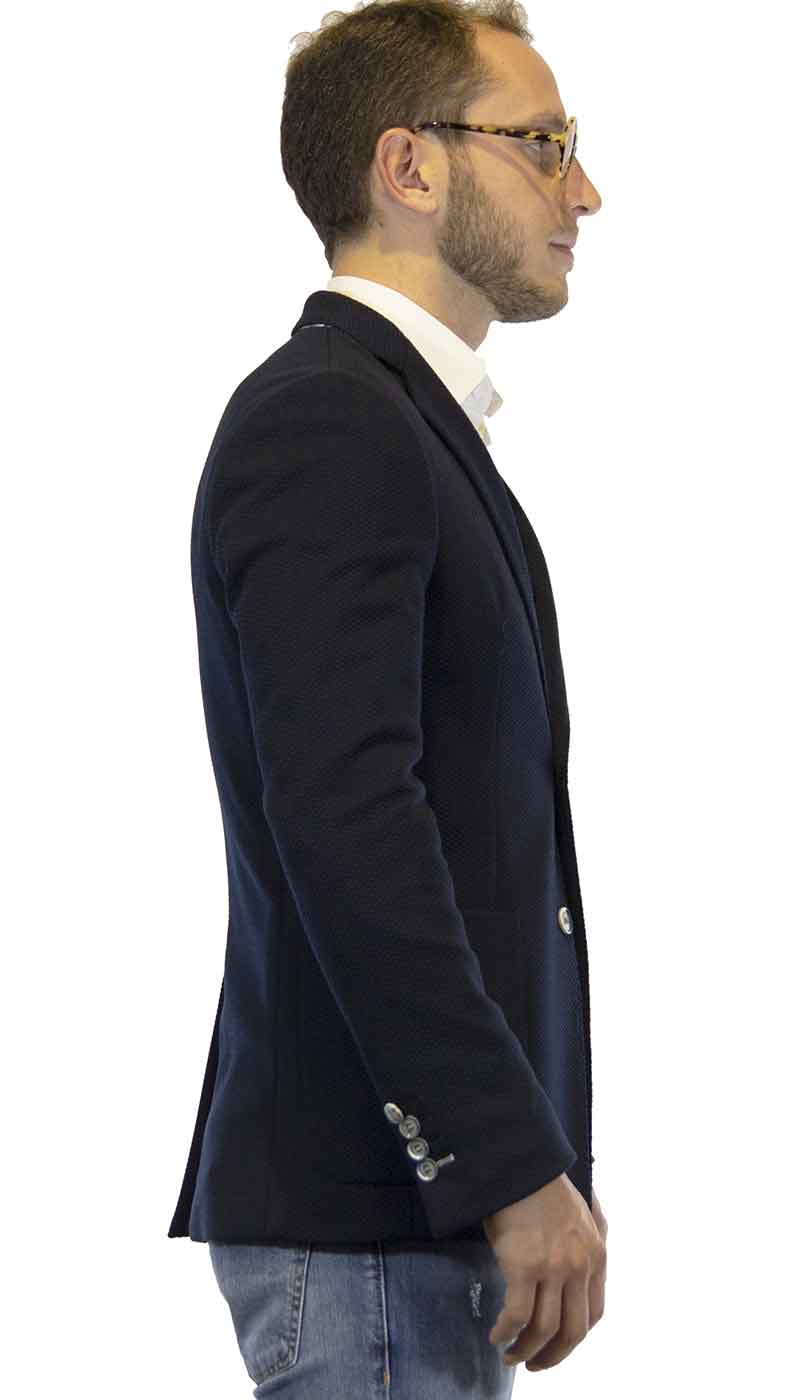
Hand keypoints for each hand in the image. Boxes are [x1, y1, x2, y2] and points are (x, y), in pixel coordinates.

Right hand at [484, 1175, 606, 1373]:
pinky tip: (497, 1335)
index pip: (594, 1314)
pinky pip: (517, 1316)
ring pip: (544, 1330)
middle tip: (534, 1364)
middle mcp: (580, 1267)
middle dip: (553, 1356)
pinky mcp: (524, 1266)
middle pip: (573, 1332)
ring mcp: (553, 1268)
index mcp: (597, 1255)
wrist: (521, 1163)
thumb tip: (588, 1259)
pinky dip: (506, 1332)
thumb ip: (592, 1236)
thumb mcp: (583, 1211)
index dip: (574, 1338)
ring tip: (510, 1355)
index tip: (558, 1345)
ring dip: (526, 1351)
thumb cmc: (544, 1185)